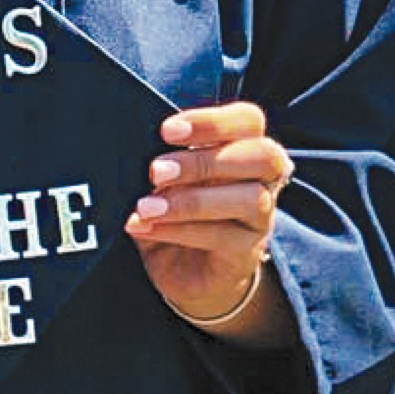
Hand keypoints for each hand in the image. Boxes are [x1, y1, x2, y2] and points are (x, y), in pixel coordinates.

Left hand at [124, 103, 295, 345]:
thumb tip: (131, 149)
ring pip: (250, 199)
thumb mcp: (164, 184)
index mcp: (244, 148)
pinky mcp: (246, 253)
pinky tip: (144, 227)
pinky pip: (222, 237)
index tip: (167, 130)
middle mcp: (263, 180)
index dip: (212, 121)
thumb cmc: (174, 213)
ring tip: (146, 207)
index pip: (249, 120)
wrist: (186, 273)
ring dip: (192, 201)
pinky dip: (177, 230)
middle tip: (155, 171)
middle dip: (204, 160)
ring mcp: (260, 218)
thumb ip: (161, 164)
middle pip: (263, 155)